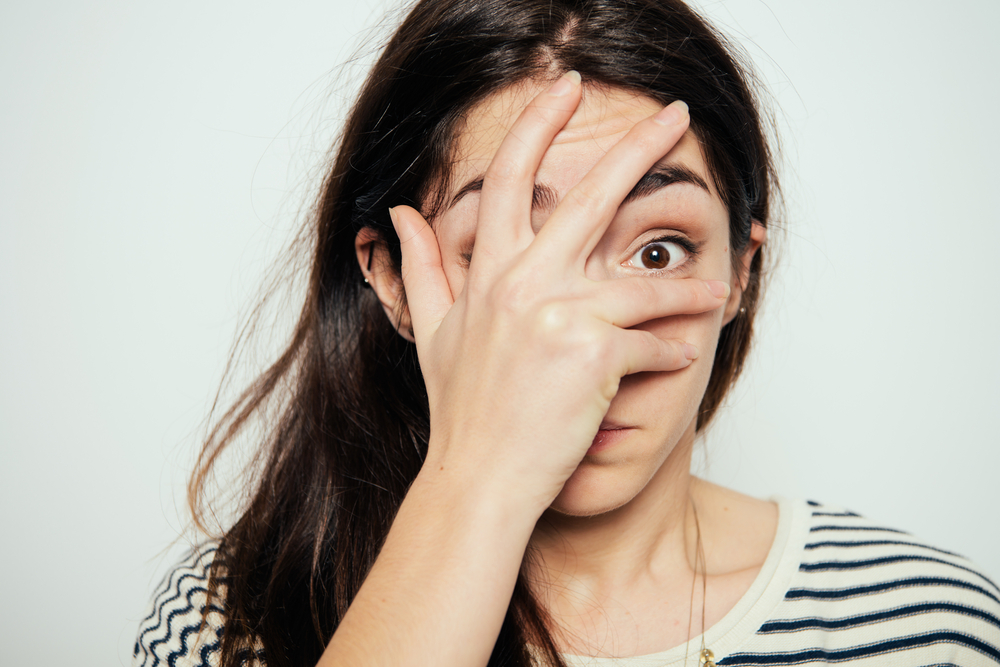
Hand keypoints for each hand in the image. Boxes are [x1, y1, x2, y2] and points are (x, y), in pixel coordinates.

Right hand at [389, 72, 729, 512]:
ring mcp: (561, 316)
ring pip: (646, 281)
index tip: (565, 92)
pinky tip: (684, 355)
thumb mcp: (433, 332)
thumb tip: (398, 215)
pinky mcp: (596, 355)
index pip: (508, 178)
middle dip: (639, 147)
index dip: (537, 125)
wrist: (479, 478)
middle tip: (676, 117)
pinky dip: (674, 348)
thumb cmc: (462, 410)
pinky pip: (654, 340)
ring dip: (690, 285)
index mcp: (490, 272)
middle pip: (591, 195)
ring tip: (716, 286)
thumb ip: (423, 267)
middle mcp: (525, 283)